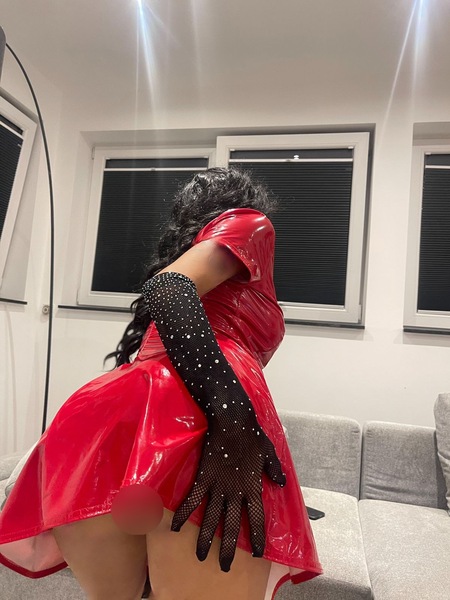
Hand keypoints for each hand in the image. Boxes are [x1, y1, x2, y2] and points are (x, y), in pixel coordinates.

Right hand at [171, 415, 285, 571]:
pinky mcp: (203, 478)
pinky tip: (175, 528)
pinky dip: (183, 515)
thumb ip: (274, 470)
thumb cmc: (252, 434)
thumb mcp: (269, 452)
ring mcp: (218, 486)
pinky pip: (192, 500)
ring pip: (211, 519)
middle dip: (229, 550)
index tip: (257, 553)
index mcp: (253, 488)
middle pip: (232, 527)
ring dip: (206, 540)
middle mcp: (235, 492)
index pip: (257, 520)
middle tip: (225, 567)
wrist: (232, 420)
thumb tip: (281, 483)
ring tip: (201, 556)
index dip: (257, 539)